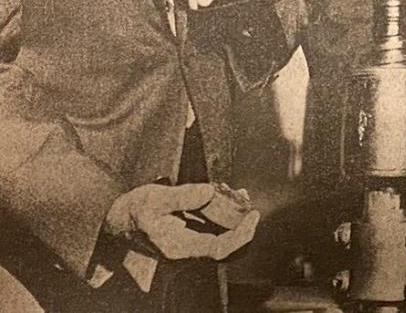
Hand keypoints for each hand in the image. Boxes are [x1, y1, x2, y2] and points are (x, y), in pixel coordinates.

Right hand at [104, 183, 259, 260]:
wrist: (117, 220)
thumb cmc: (134, 210)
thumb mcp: (154, 199)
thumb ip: (182, 196)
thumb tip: (208, 192)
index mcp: (178, 246)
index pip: (218, 248)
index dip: (240, 235)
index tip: (253, 216)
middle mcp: (187, 248)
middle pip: (224, 243)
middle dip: (241, 223)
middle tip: (247, 200)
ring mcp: (189, 241)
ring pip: (220, 233)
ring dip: (233, 216)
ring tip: (240, 194)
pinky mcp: (189, 232)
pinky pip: (212, 226)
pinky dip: (223, 211)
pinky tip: (226, 194)